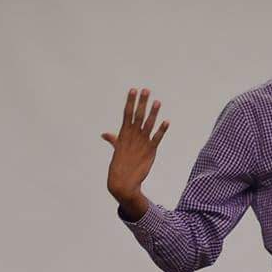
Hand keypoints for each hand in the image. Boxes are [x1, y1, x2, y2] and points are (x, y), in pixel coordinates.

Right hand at [101, 87, 169, 214]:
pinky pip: (157, 138)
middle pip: (138, 115)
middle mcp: (132, 136)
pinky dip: (161, 130)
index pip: (127, 113)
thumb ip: (113, 139)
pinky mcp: (150, 151)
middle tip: (146, 90)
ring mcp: (141, 143)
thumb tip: (104, 134)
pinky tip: (166, 121)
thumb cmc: (119, 165)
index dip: (130, 101)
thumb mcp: (116, 149)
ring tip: (157, 102)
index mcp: (124, 134)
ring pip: (148, 124)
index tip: (133, 90)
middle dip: (142, 102)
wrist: (123, 182)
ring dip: (153, 113)